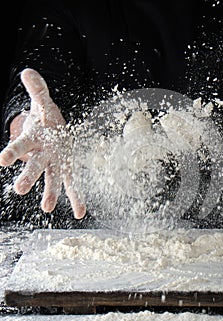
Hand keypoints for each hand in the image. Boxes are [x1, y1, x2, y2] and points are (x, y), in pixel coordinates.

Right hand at [0, 68, 85, 218]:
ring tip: (47, 207)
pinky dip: (76, 198)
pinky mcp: (67, 169)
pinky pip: (72, 185)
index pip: (20, 146)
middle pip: (33, 166)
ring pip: (51, 180)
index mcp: (33, 139)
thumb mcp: (42, 103)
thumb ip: (37, 90)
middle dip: (27, 177)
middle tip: (19, 189)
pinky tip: (80, 212)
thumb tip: (27, 72)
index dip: (12, 151)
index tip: (3, 160)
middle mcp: (41, 155)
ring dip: (49, 193)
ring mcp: (54, 164)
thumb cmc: (45, 119)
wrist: (53, 131)